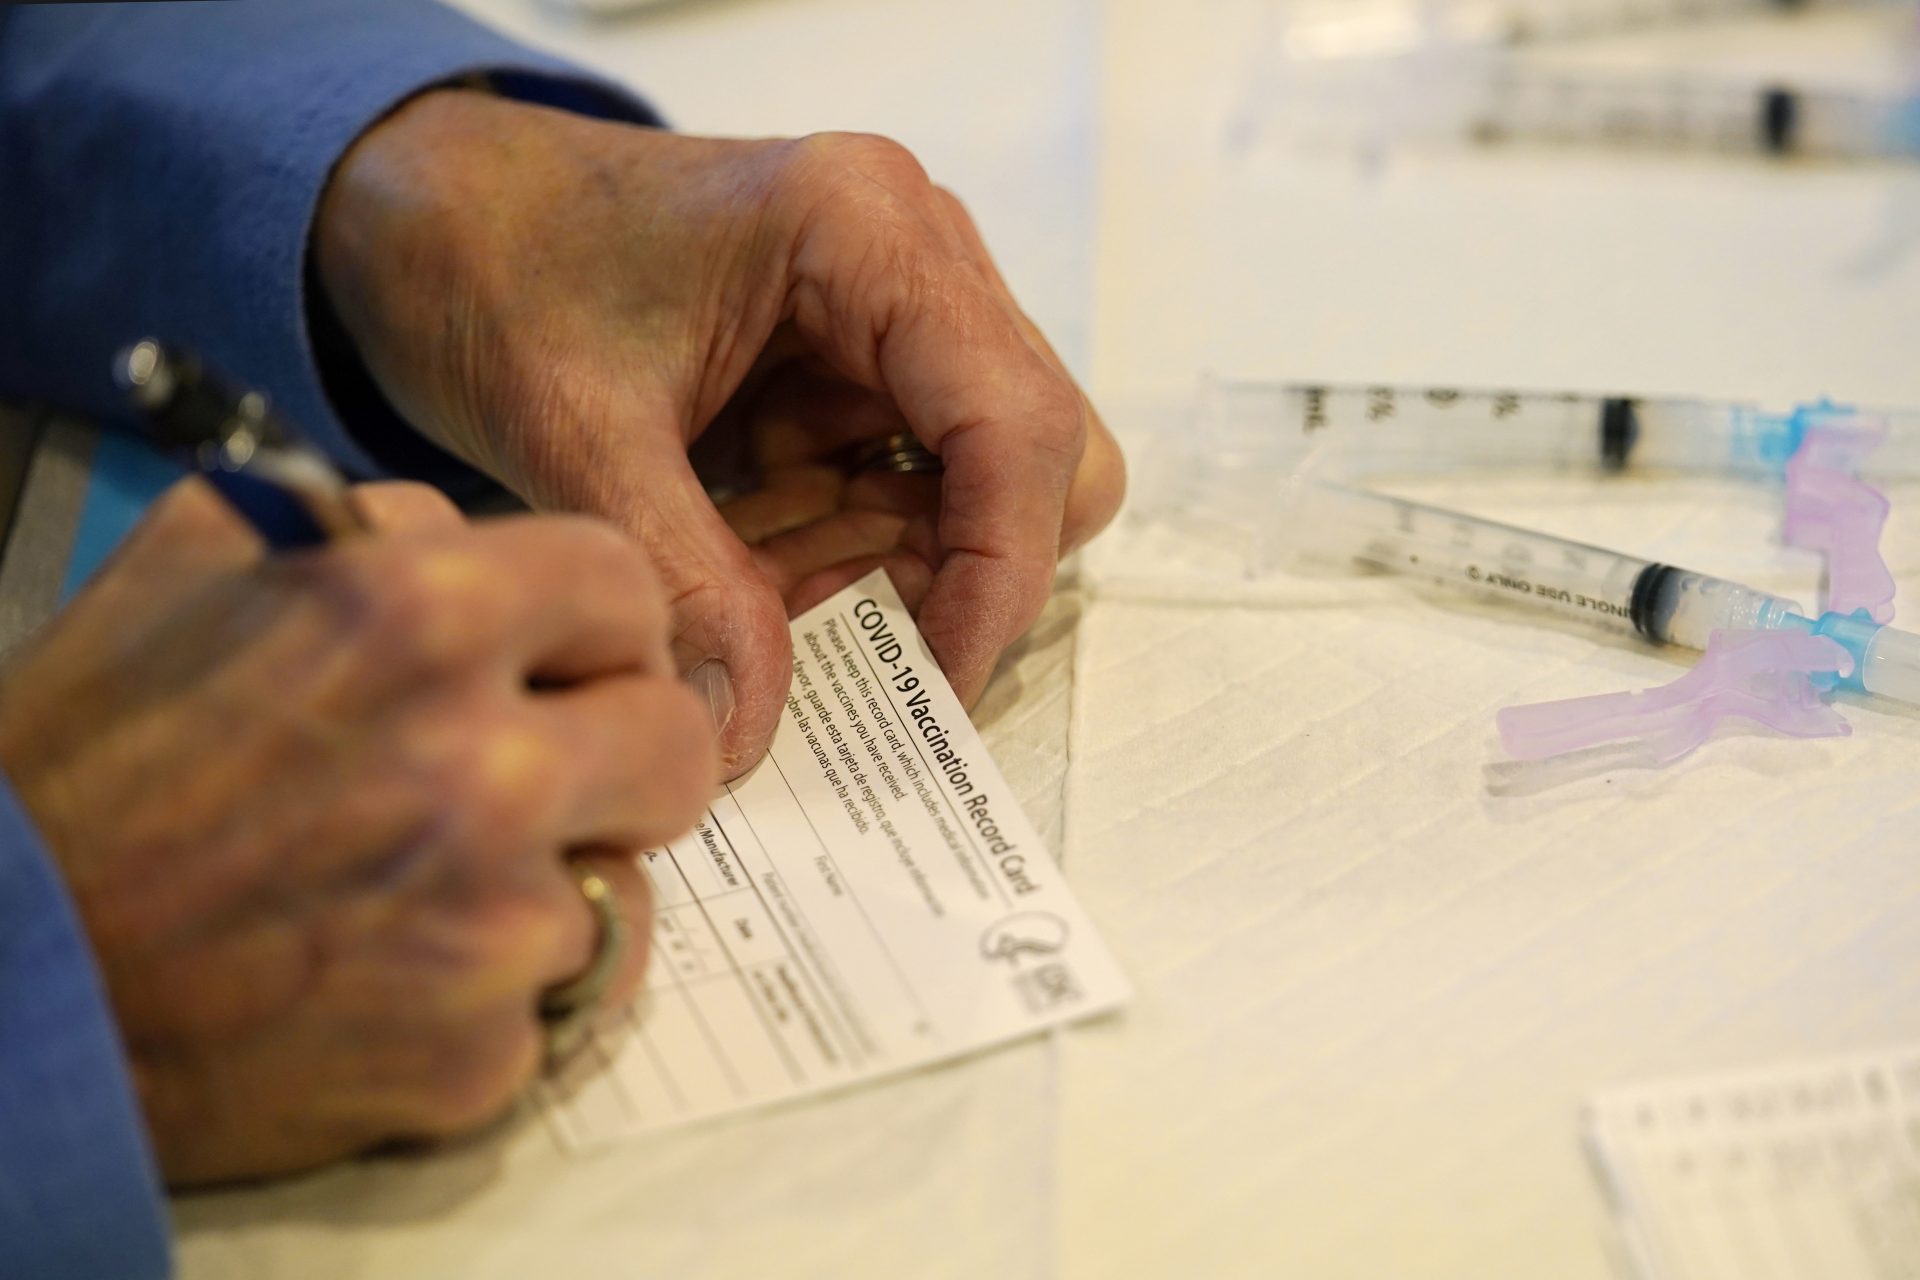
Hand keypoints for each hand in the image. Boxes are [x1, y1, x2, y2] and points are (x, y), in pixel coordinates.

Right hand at [0, 480, 714, 1183]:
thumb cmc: (81, 763)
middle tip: (543, 775)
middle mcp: (481, 765)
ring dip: (546, 881)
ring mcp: (491, 924)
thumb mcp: (199, 568)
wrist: (2, 977)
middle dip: (620, 754)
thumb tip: (484, 536)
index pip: (630, 587)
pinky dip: (493, 992)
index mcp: (420, 616)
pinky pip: (556, 999)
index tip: (582, 662)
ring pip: (622, 881)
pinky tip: (389, 973)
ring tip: (417, 884)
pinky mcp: (479, 1056)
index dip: (606, 628)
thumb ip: (377, 529)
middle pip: (678, 742)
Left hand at [314, 90, 1124, 771]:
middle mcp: (915, 260)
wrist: (426, 210)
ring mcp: (899, 315)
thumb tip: (754, 733)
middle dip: (966, 578)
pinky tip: (754, 574)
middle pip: (1041, 458)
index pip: (1014, 423)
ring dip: (898, 574)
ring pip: (988, 488)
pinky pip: (909, 492)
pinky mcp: (864, 368)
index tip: (936, 688)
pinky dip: (851, 558)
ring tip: (770, 610)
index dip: (998, 575)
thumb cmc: (489, 261)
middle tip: (870, 666)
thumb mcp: (573, 429)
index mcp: (865, 231)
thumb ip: (680, 582)